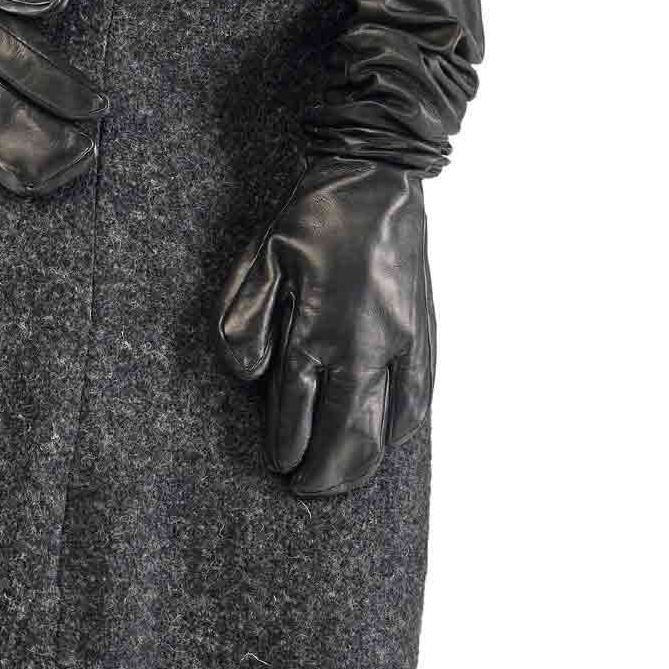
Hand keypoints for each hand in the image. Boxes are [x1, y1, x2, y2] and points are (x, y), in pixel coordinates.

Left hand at [214, 151, 434, 498]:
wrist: (376, 176)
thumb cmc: (314, 214)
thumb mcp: (259, 257)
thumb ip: (245, 320)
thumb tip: (249, 374)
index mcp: (317, 329)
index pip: (297, 410)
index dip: (287, 446)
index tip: (279, 465)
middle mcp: (363, 346)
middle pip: (344, 434)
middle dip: (323, 472)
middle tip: (306, 492)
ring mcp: (401, 343)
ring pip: (385, 427)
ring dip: (364, 463)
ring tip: (345, 484)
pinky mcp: (424, 332)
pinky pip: (420, 397)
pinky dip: (405, 428)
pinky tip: (393, 443)